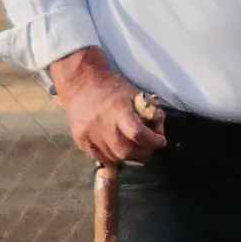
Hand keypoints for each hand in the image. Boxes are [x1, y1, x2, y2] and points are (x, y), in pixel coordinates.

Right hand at [52, 49, 163, 164]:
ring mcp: (88, 135)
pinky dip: (111, 157)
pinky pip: (98, 158)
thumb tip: (158, 131)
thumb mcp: (135, 95)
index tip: (161, 141)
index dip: (153, 141)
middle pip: (125, 152)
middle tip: (148, 148)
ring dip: (128, 157)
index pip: (138, 134)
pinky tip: (117, 149)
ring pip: (113, 159)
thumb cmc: (112, 86)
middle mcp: (102, 125)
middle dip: (142, 154)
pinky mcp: (79, 140)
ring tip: (134, 149)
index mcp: (118, 110)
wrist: (80, 82)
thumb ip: (148, 114)